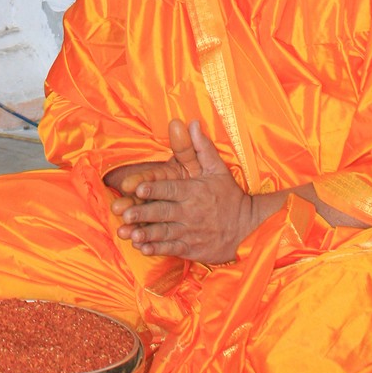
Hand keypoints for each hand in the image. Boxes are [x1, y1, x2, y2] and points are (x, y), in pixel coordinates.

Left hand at [110, 118, 255, 262]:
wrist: (247, 228)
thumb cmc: (229, 196)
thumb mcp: (218, 169)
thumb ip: (201, 147)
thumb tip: (191, 123)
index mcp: (194, 192)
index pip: (170, 189)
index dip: (154, 188)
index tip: (138, 188)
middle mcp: (190, 213)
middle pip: (163, 212)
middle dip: (143, 213)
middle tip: (124, 213)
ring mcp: (190, 232)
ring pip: (164, 233)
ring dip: (145, 234)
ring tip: (128, 234)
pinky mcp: (191, 248)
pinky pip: (171, 249)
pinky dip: (156, 249)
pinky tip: (142, 248)